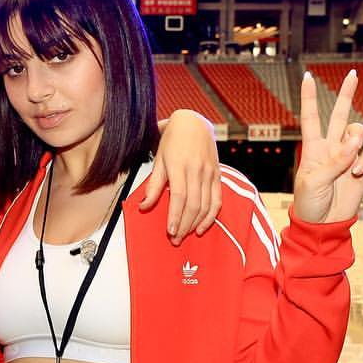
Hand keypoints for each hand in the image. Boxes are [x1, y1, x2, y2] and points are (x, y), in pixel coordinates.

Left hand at [140, 109, 221, 243]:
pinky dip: (211, 216)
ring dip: (195, 223)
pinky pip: (217, 200)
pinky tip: (202, 227)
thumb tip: (144, 206)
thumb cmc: (171, 141)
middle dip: (184, 225)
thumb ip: (154, 185)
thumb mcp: (159, 159)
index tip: (170, 231)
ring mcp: (209, 173)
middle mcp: (197, 170)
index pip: (179, 196)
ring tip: (185, 235)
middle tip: (175, 240)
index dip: (175, 216)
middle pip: (193, 204)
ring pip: (205, 205)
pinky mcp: (218, 175)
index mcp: (179, 166)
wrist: (193, 123)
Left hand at [293, 69, 362, 223]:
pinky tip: (356, 172)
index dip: (309, 98)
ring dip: (356, 142)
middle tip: (353, 74)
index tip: (307, 77)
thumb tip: (355, 142)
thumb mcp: (314, 181)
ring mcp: (348, 156)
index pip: (311, 117)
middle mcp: (331, 147)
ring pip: (358, 133)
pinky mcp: (362, 167)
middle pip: (340, 115)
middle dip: (347, 94)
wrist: (323, 223)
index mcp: (312, 148)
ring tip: (348, 162)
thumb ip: (335, 160)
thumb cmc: (309, 203)